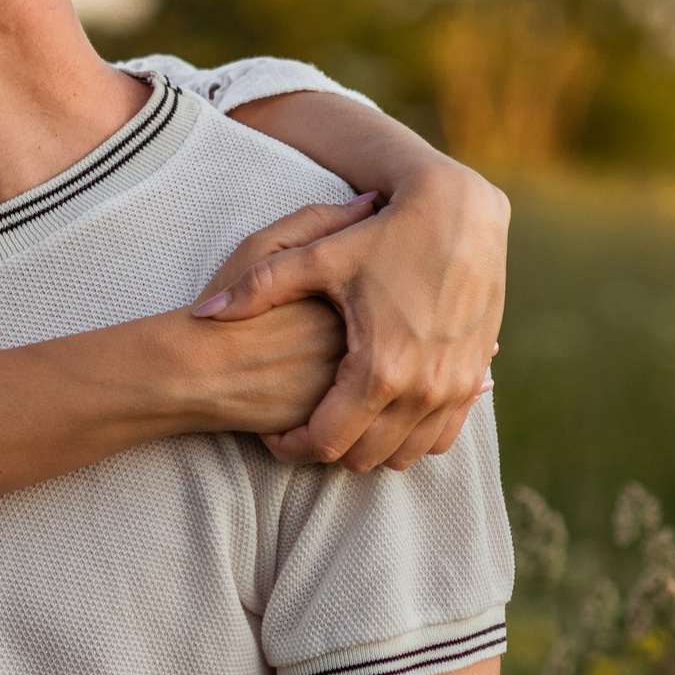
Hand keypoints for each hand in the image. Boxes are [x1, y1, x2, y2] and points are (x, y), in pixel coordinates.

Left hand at [194, 163, 506, 471]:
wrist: (463, 216)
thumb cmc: (385, 235)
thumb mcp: (317, 256)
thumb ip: (257, 287)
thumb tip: (204, 313)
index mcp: (380, 368)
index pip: (328, 441)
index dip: (291, 447)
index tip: (272, 436)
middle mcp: (423, 389)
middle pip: (367, 457)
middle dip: (328, 450)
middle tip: (300, 428)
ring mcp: (454, 388)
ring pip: (406, 453)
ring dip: (369, 445)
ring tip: (335, 419)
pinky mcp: (471, 378)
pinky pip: (440, 434)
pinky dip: (408, 432)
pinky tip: (378, 411)